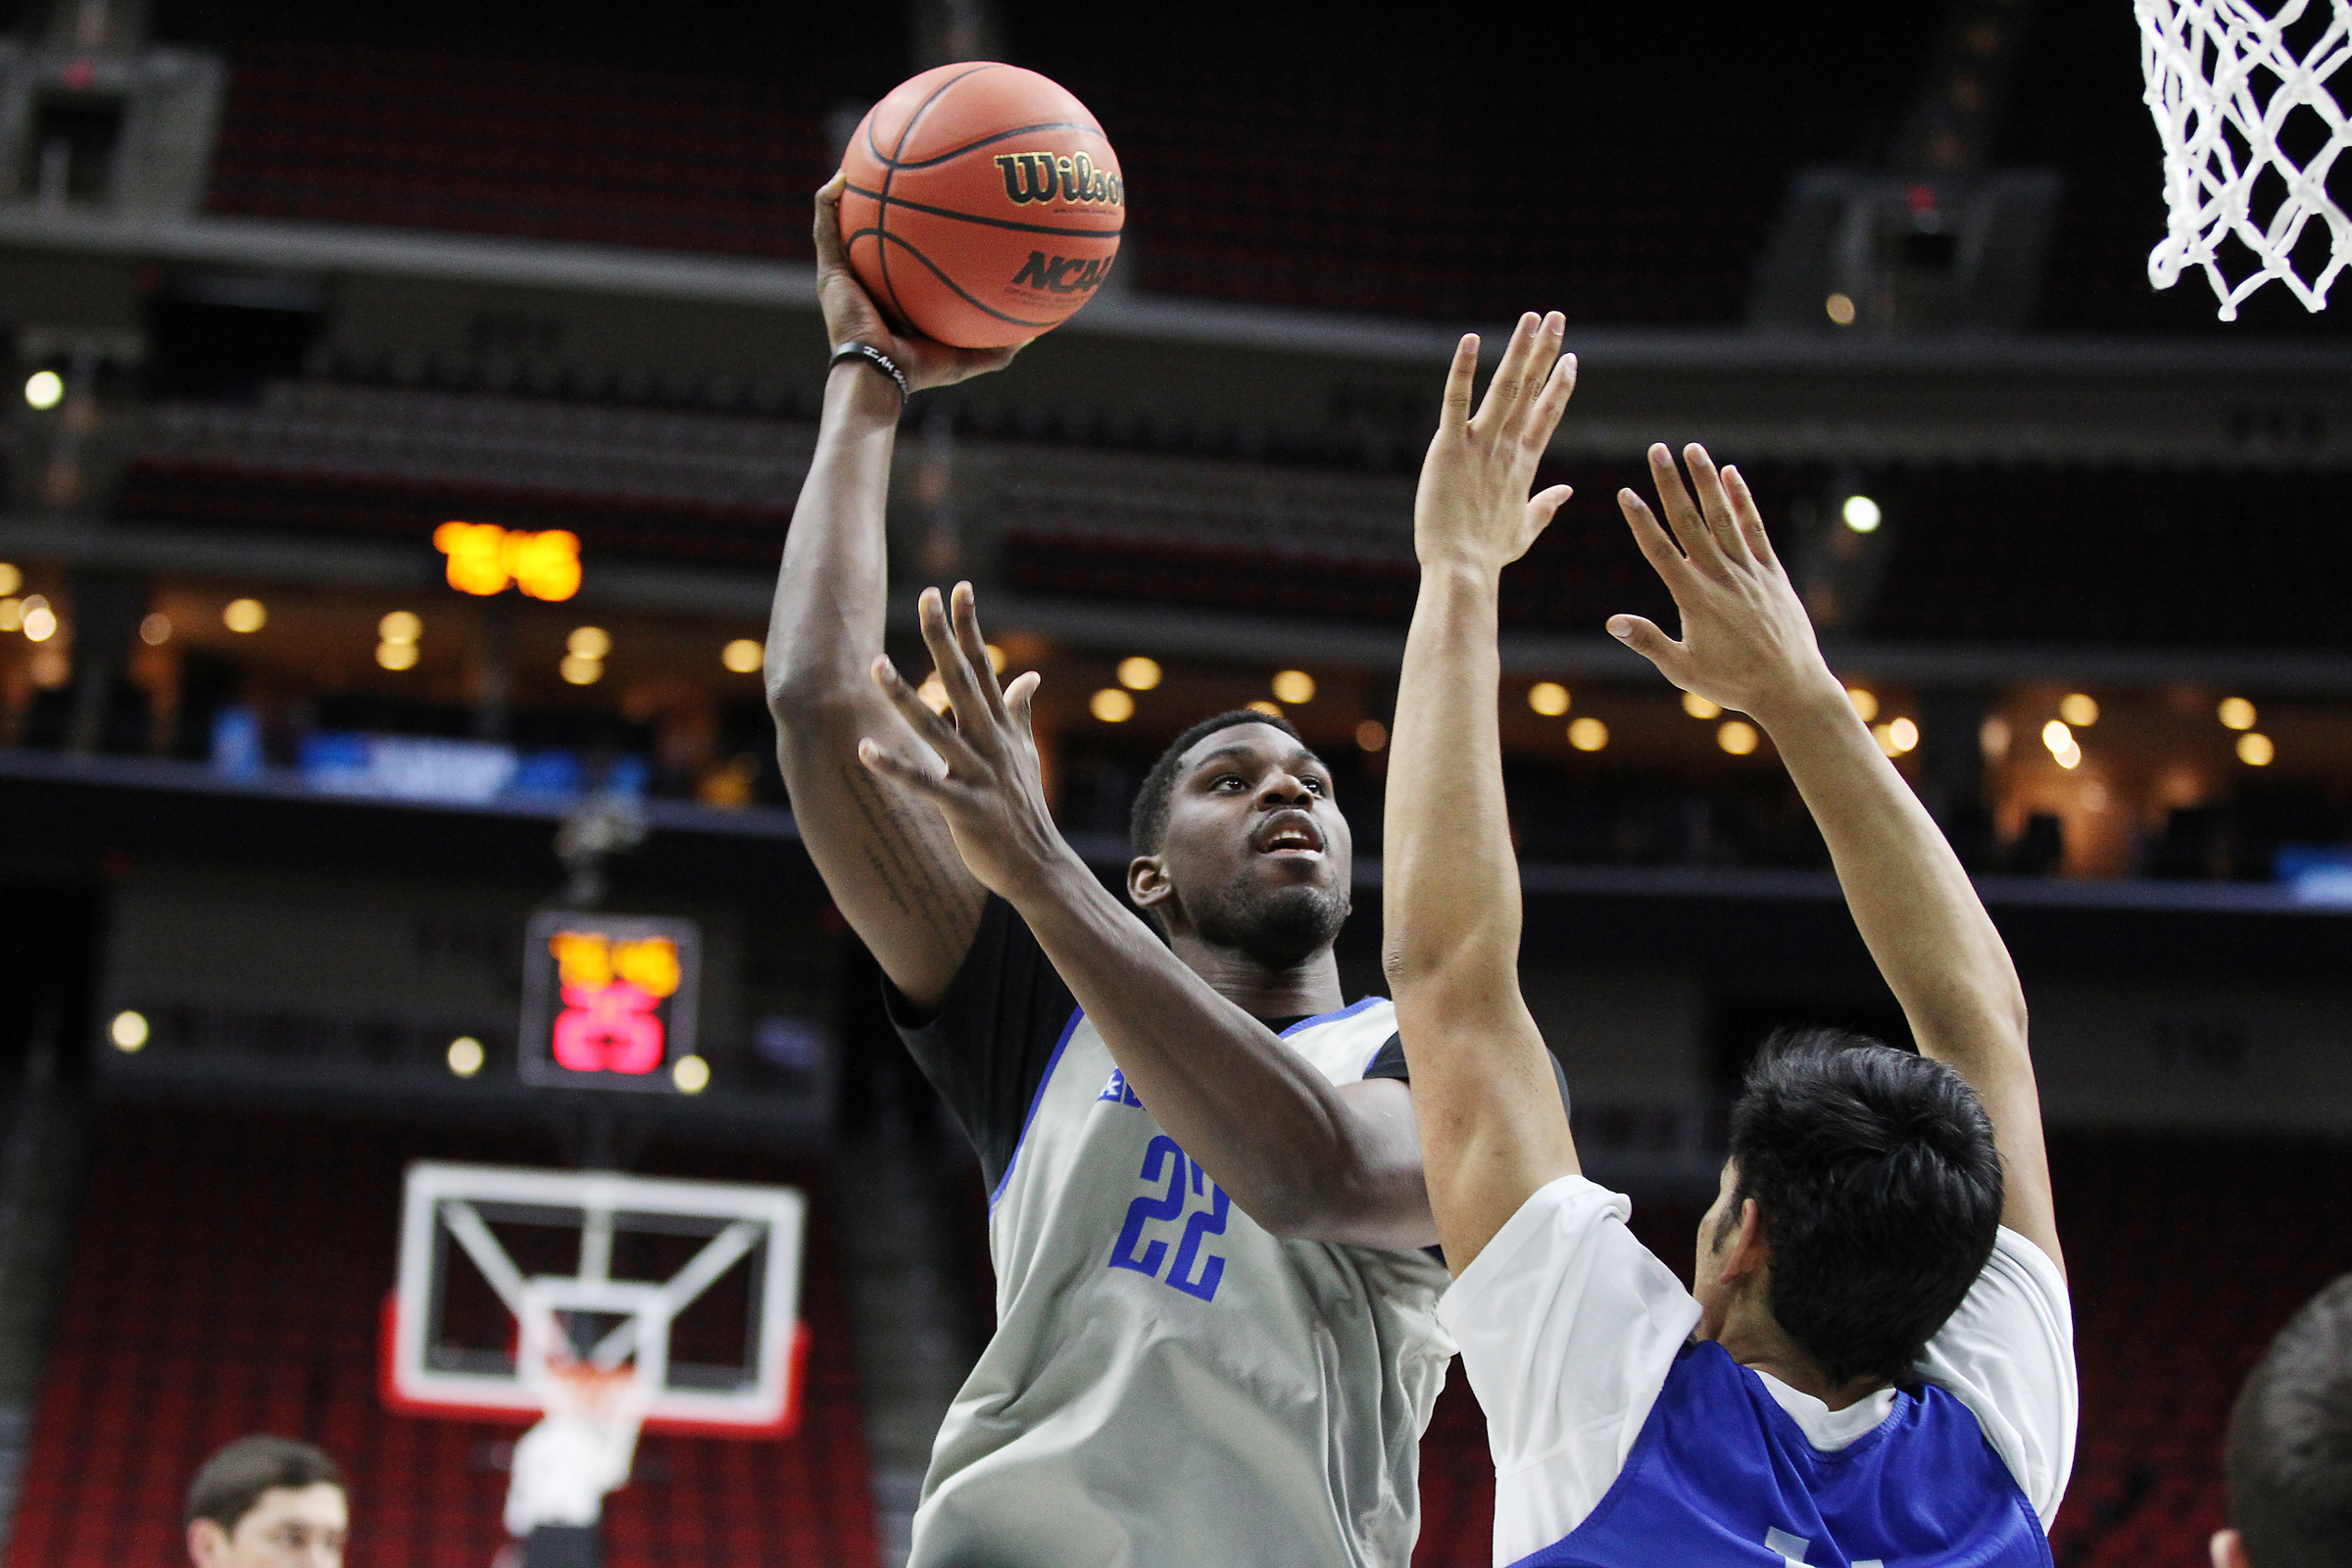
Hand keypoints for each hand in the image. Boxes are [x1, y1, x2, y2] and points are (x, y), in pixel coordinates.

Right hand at [815, 174, 1025, 391]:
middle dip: (885, 197)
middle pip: (877, 230)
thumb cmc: (920, 368)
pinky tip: (840, 177)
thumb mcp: (969, 354)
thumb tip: (1037, 335)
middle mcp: (872, 278)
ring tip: (862, 157)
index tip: (942, 199)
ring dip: (850, 190)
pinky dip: (827, 202)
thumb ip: (1001, 345)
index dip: (920, 229)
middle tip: (904, 166)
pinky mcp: (829, 271)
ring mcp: (847, 273)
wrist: (880, 375)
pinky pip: (824, 228)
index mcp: (899, 292)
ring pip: (843, 222)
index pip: (909, 253)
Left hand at [857, 582, 1068, 898]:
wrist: (1038, 864)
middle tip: (923, 596)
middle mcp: (991, 743)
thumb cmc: (1024, 807)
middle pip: (963, 681)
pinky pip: (925, 784)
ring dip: (904, 696)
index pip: (984, 666)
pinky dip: (895, 767)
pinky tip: (865, 750)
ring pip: (936, 728)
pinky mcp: (965, 808)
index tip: (957, 587)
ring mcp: (979, 774)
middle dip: (942, 638)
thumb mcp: (1025, 754)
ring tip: (876, 664)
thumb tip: (1029, 676)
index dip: (970, 627)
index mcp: (1001, 727)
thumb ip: (1019, 712)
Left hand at [1413, 311, 1577, 572]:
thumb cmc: (1488, 555)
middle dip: (1546, 352)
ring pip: (1506, 387)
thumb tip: (1566, 490)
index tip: (1571, 359)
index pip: (1548, 415)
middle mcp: (1508, 448)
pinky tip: (1472, 339)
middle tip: (1558, 318)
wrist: (1463, 569)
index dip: (1560, 386)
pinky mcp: (1450, 447)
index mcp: (1525, 465)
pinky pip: (1456, 400)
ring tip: (1532, 317)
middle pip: (1533, 390)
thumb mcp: (1524, 529)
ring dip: (1520, 350)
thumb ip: (1546, 506)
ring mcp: (1481, 445)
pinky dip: (1464, 369)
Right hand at [1608, 443, 1842, 723]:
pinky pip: (1755, 529)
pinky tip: (1732, 475)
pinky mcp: (1772, 573)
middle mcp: (1721, 577)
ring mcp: (1749, 571)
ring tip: (1692, 449)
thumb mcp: (1682, 669)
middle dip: (1671, 484)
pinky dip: (1743, 501)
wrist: (1791, 687)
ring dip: (1706, 481)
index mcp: (1694, 599)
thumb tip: (1612, 621)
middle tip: (1657, 450)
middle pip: (1690, 522)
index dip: (1641, 520)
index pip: (1660, 551)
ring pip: (1723, 517)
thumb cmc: (1732, 683)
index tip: (1626, 492)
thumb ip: (1648, 641)